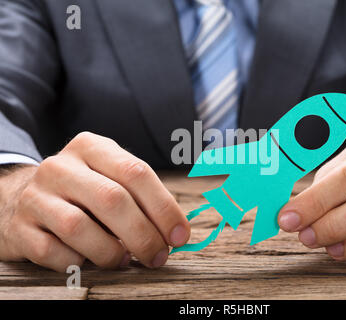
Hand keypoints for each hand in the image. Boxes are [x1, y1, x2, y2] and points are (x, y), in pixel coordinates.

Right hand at [0, 132, 189, 271]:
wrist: (22, 197)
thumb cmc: (83, 191)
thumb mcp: (110, 176)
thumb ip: (142, 196)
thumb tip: (176, 232)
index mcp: (91, 147)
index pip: (136, 172)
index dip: (164, 208)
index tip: (179, 236)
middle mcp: (61, 166)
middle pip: (112, 200)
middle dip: (143, 235)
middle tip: (158, 256)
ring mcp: (36, 196)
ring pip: (79, 227)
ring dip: (111, 252)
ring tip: (123, 259)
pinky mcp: (20, 228)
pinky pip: (53, 252)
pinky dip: (78, 262)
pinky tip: (87, 259)